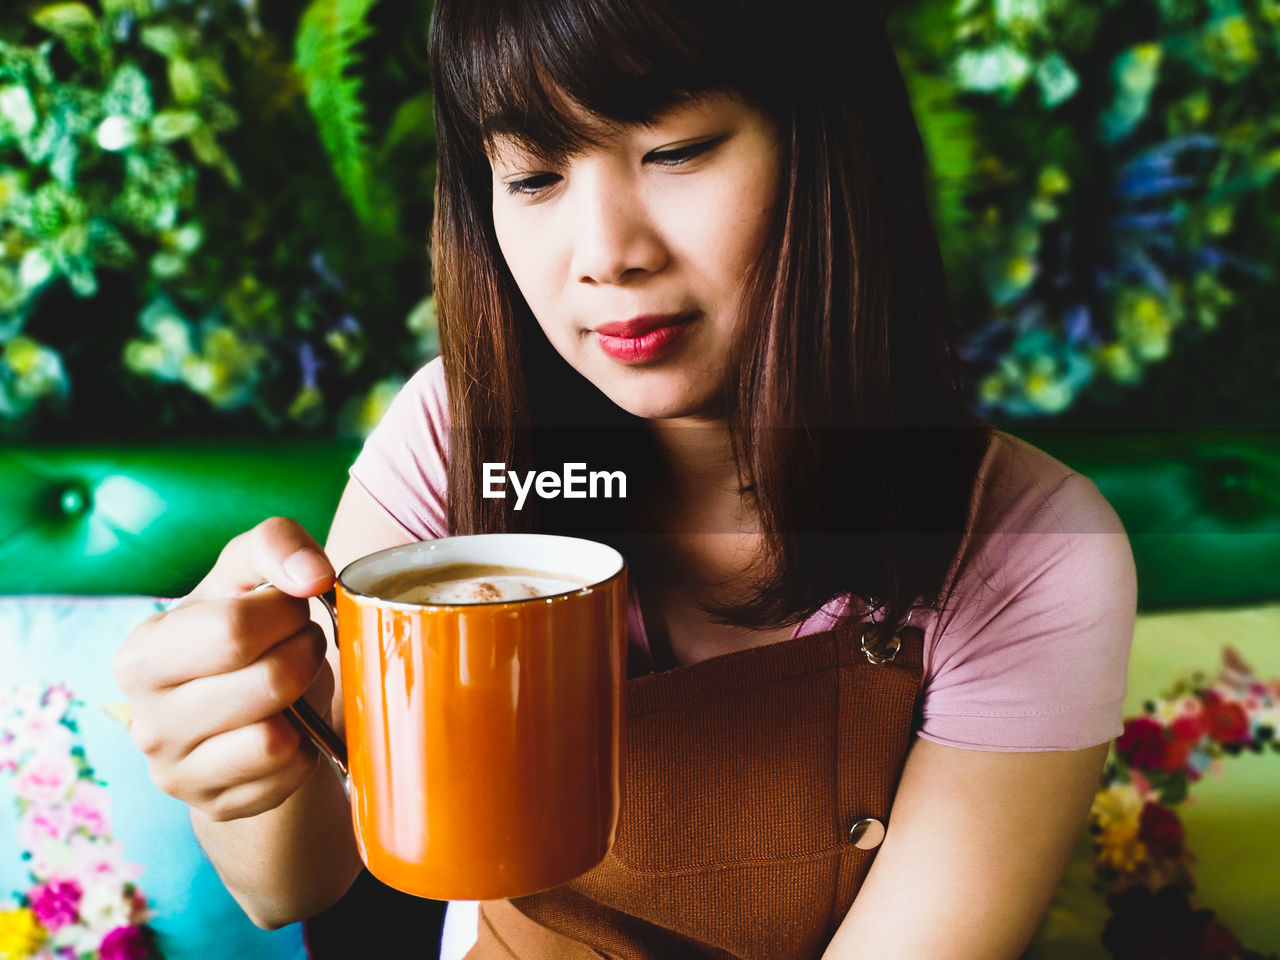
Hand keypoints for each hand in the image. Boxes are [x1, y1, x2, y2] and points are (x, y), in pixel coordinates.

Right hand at [113, 517, 335, 820]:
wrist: (245, 708)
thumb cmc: (246, 629)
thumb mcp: (249, 573)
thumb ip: (276, 544)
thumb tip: (314, 575)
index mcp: (142, 654)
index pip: (235, 629)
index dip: (287, 612)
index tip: (291, 609)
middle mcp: (146, 720)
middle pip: (267, 682)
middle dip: (304, 653)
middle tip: (302, 644)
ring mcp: (176, 773)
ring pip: (277, 738)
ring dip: (306, 701)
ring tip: (293, 683)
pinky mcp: (216, 806)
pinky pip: (290, 775)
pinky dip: (308, 747)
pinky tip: (291, 728)